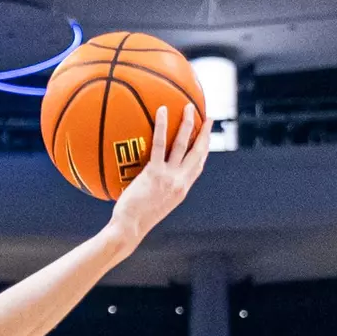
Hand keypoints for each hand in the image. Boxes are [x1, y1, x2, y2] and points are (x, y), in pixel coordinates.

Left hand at [106, 103, 210, 248]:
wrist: (129, 229)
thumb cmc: (134, 220)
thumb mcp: (152, 204)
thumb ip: (156, 189)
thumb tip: (148, 178)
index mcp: (181, 190)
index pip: (197, 166)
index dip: (204, 150)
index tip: (207, 138)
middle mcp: (180, 182)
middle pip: (198, 153)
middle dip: (204, 133)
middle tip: (207, 117)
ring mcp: (169, 177)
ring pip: (182, 145)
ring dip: (187, 124)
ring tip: (188, 106)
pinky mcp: (154, 173)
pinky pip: (159, 144)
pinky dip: (162, 126)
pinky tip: (161, 111)